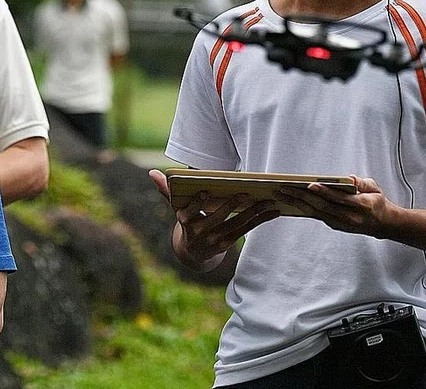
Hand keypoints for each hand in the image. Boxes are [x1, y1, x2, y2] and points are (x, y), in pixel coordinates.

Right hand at [149, 169, 279, 270]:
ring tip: (267, 201)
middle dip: (230, 206)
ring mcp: (214, 240)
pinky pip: (246, 230)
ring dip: (253, 213)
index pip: (189, 211)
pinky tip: (273, 211)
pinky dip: (260, 220)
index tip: (205, 191)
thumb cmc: (186, 221)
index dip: (197, 203)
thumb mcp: (176, 208)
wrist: (192, 253)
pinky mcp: (228, 243)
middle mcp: (198, 233)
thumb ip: (167, 191)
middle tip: (244, 193)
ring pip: (236, 225)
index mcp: (184, 220)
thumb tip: (152, 173)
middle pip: (216, 218)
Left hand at [275, 175, 394, 236]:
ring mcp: (341, 223)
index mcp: (361, 205)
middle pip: (322, 206)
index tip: (309, 184)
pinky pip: (316, 216)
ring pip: (316, 212)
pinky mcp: (335, 225)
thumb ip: (362, 183)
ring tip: (282, 194)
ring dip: (297, 203)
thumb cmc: (377, 201)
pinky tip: (290, 201)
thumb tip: (348, 179)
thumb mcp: (375, 188)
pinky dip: (302, 208)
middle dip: (302, 197)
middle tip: (285, 188)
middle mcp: (349, 217)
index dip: (324, 192)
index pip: (339, 198)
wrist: (383, 224)